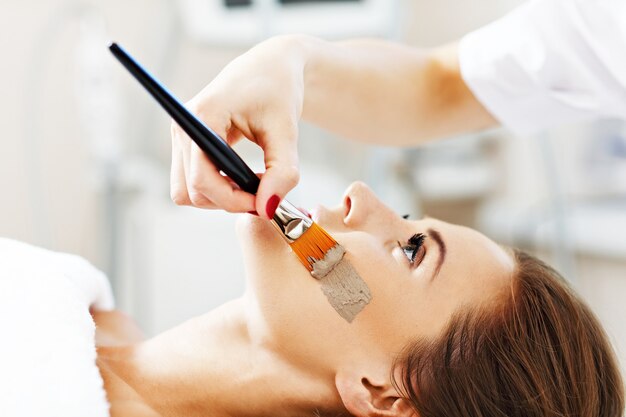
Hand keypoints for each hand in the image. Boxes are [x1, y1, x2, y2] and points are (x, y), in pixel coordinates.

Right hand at [170, 35, 305, 218]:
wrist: (272, 69)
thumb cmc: (278, 91)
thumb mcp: (287, 131)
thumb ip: (281, 171)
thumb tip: (266, 209)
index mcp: (203, 115)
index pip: (202, 177)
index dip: (232, 199)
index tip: (263, 201)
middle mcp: (183, 126)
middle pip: (191, 190)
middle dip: (227, 200)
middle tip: (263, 191)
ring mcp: (181, 136)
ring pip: (187, 192)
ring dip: (220, 197)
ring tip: (253, 182)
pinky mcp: (186, 144)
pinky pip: (191, 183)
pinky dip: (216, 189)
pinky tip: (242, 176)